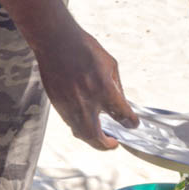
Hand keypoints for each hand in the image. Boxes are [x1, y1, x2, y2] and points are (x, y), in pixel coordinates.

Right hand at [34, 28, 137, 150]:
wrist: (56, 44)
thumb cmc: (84, 50)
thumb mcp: (110, 65)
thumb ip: (115, 87)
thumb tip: (119, 102)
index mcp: (104, 90)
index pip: (122, 115)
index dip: (130, 122)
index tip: (132, 124)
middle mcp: (86, 103)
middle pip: (95, 136)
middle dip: (105, 144)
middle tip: (112, 144)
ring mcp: (69, 106)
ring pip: (80, 133)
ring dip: (91, 138)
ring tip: (99, 136)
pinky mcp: (57, 104)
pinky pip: (70, 122)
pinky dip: (79, 127)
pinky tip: (85, 122)